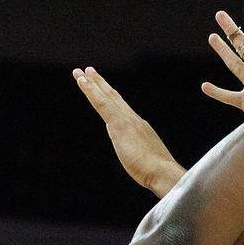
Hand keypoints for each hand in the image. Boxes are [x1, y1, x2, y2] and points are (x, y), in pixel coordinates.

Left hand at [73, 67, 183, 197]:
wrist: (163, 173)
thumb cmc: (157, 173)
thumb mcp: (146, 160)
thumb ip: (137, 151)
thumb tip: (132, 149)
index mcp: (139, 128)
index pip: (121, 109)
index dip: (110, 98)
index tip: (102, 88)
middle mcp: (134, 120)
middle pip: (113, 98)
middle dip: (100, 84)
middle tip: (88, 71)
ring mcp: (127, 120)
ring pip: (106, 97)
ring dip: (92, 84)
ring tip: (80, 73)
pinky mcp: (119, 124)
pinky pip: (102, 104)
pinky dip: (91, 91)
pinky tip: (82, 81)